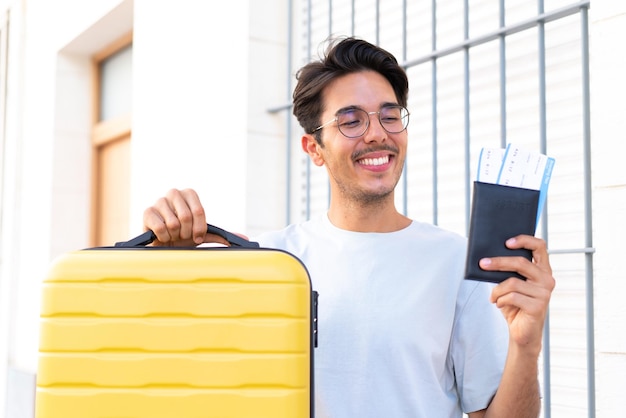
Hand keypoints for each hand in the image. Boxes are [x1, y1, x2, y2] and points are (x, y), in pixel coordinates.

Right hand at [142, 188, 228, 246]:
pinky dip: (164, 237)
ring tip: (172, 235)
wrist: (162, 245)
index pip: (199, 211)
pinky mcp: (147, 212)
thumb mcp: (202, 235)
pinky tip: (162, 236)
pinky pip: (160, 227)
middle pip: (187, 216)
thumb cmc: (183, 237)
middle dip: (186, 233)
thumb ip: (220, 235)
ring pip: (173, 223)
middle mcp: (174, 193)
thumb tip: (245, 239)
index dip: (199, 228)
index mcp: (190, 194)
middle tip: (183, 236)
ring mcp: (159, 201)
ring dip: (174, 236)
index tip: (198, 237)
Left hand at [480, 235, 554, 353]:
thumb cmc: (514, 305)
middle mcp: (547, 279)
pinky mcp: (538, 306)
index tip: (507, 242)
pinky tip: (499, 304)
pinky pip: (511, 297)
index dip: (524, 240)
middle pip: (521, 262)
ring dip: (497, 290)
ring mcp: (544, 293)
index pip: (539, 247)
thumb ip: (508, 271)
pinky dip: (500, 300)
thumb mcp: (510, 284)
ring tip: (494, 297)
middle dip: (498, 262)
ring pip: (512, 282)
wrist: (521, 332)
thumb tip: (489, 258)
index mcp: (543, 270)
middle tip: (482, 263)